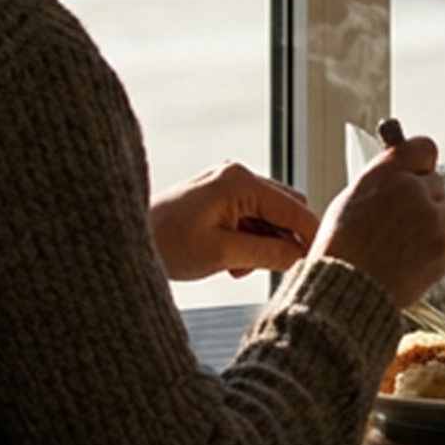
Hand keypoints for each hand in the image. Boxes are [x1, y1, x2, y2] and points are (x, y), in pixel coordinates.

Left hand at [149, 163, 317, 282]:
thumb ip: (267, 253)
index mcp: (240, 182)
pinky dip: (250, 239)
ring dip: (264, 243)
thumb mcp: (222, 253)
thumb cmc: (165, 243)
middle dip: (284, 240)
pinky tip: (230, 259)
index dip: (309, 237)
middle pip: (286, 209)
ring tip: (237, 266)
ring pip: (270, 216)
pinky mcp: (220, 196)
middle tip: (269, 268)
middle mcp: (237, 175)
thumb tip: (301, 258)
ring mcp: (228, 183)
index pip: (294, 209)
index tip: (317, 264)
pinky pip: (252, 217)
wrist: (126, 238)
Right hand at [314, 130, 444, 312]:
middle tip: (400, 216)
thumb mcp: (351, 198)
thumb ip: (382, 179)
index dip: (419, 161)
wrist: (347, 294)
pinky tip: (407, 257)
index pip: (424, 147)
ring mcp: (434, 221)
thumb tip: (398, 171)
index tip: (417, 168)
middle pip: (435, 182)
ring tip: (401, 241)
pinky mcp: (444, 250)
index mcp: (389, 172)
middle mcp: (415, 191)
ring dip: (431, 220)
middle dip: (422, 196)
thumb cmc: (341, 250)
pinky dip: (433, 246)